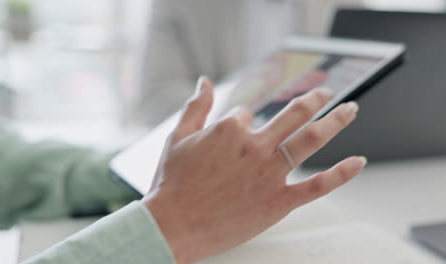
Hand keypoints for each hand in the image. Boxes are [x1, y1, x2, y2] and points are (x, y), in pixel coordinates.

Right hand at [142, 77, 365, 263]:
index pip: (247, 113)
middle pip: (293, 114)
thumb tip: (203, 82)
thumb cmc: (172, 184)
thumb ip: (195, 107)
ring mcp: (269, 172)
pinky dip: (341, 173)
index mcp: (230, 128)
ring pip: (310, 139)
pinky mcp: (278, 201)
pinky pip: (317, 185)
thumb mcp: (177, 137)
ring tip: (349, 109)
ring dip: (334, 121)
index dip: (244, 121)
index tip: (240, 131)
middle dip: (313, 99)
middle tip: (325, 93)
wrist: (172, 226)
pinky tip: (357, 162)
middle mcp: (255, 145)